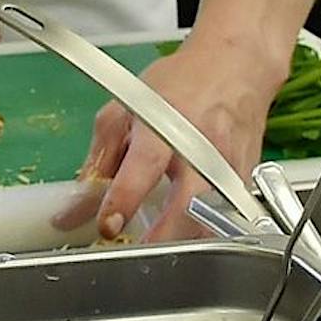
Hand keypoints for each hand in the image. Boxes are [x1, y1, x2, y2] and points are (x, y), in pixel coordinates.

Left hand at [72, 29, 287, 242]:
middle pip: (189, 205)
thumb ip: (99, 159)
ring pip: (212, 221)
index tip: (107, 224)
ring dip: (183, 242)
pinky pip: (226, 217)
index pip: (144, 165)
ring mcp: (230, 165)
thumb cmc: (180, 84)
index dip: (123, 198)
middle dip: (162, 239)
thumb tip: (73, 210)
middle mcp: (202, 146)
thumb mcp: (126, 107)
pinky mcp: (246, 180)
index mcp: (166, 123)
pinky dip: (204, 231)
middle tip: (135, 254)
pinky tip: (186, 232)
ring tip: (158, 248)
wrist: (235, 65)